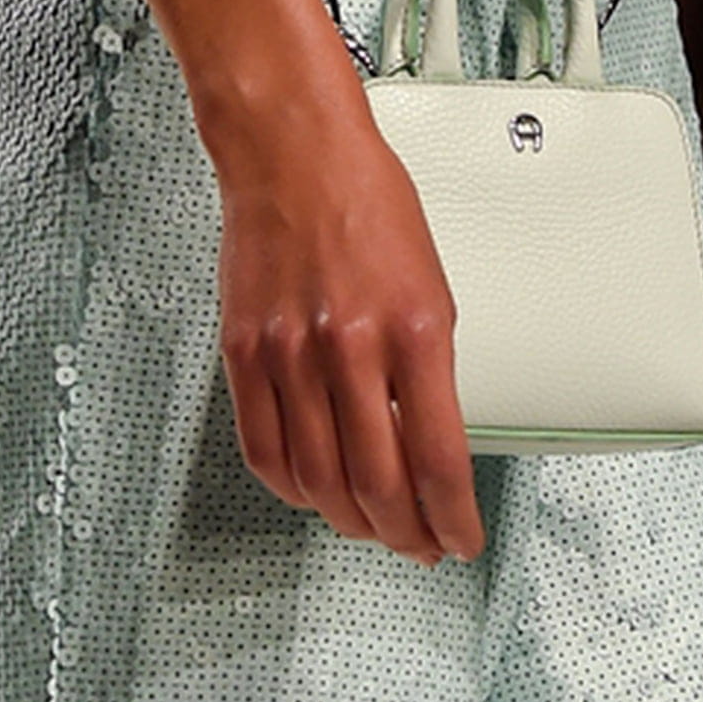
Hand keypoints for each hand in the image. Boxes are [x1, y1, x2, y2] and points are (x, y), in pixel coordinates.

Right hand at [214, 113, 485, 566]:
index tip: (460, 541)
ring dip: (350, 522)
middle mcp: (350, 347)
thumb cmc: (366, 204)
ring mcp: (289, 353)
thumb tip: (430, 446)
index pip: (438, 459)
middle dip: (405, 535)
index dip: (451, 519)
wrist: (292, 154)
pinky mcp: (242, 351)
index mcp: (413, 330)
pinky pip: (263, 449)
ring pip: (318, 481)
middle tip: (419, 547)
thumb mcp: (431, 286)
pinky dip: (291, 488)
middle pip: (377, 485)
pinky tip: (313, 492)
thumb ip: (428, 372)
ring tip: (370, 527)